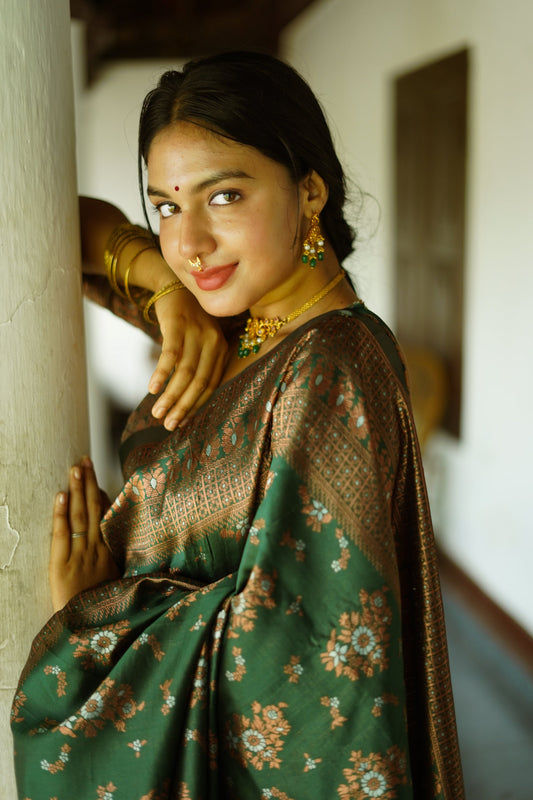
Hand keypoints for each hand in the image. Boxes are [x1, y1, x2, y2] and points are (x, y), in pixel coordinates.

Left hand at [49, 457, 119, 611]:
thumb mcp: (119, 588)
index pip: (107, 519)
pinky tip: (62, 495)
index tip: (99, 480)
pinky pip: (62, 535)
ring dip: (79, 490)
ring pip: (81, 517)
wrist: (90, 635)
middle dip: (89, 484)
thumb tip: (121, 554)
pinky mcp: (61, 566)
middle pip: (95, 510)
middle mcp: (97, 551)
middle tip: (85, 461)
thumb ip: (118, 568)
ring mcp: (80, 557)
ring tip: (76, 468)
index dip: (102, 497)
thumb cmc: (105, 614)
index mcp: (110, 556)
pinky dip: (62, 515)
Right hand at [148, 289, 227, 429]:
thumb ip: (197, 366)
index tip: (182, 423)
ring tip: (157, 414)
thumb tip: (184, 402)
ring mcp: (196, 332)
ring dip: (170, 396)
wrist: (174, 285)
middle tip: (169, 426)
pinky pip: (170, 354)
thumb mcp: (199, 341)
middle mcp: (213, 341)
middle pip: (199, 382)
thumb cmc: (186, 320)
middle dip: (183, 407)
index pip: (211, 385)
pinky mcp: (178, 325)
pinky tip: (152, 389)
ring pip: (185, 373)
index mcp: (220, 349)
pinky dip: (161, 374)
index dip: (196, 406)